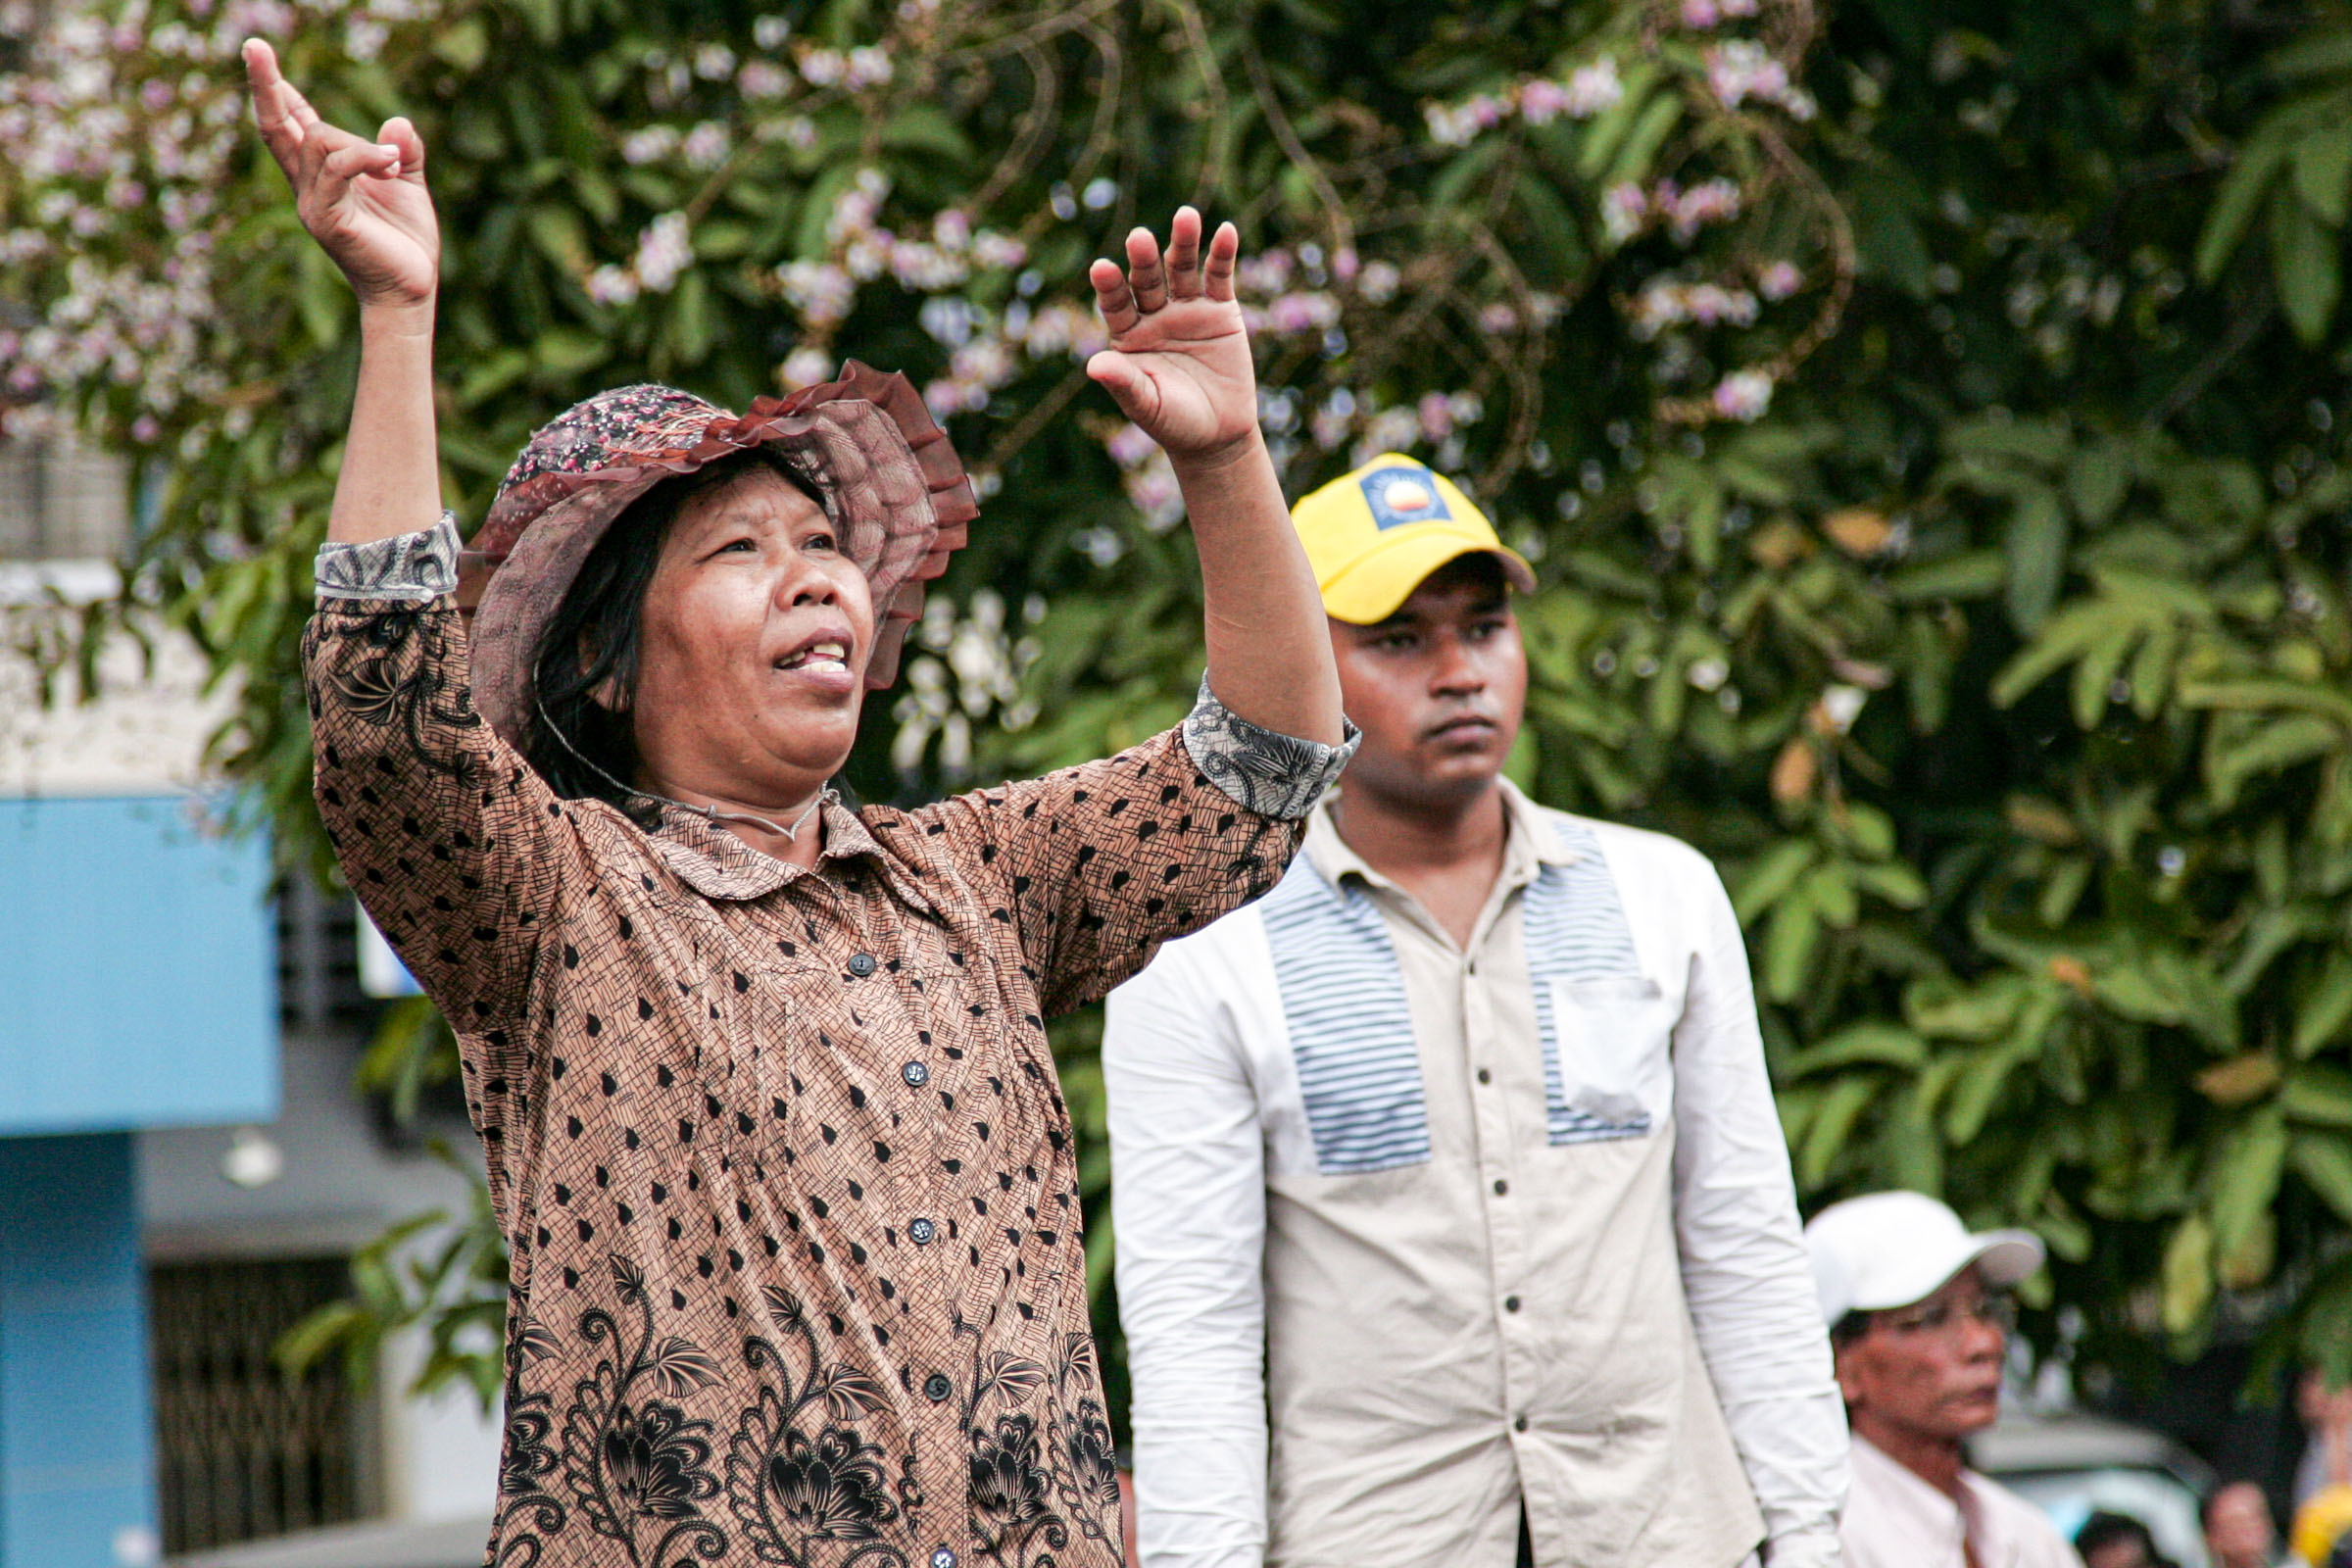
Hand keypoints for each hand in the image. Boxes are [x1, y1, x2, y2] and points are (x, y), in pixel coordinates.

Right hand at [244, 38, 437, 313]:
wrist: (411, 289)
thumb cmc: (406, 242)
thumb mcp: (407, 185)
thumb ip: (402, 152)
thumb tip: (397, 123)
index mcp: (322, 176)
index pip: (291, 126)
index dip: (278, 92)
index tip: (261, 56)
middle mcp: (307, 187)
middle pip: (276, 127)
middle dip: (266, 85)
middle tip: (253, 44)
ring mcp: (312, 203)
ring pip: (319, 140)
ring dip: (363, 142)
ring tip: (394, 163)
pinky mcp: (327, 219)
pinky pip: (338, 167)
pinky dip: (367, 155)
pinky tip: (391, 163)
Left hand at [1086, 208, 1260, 465]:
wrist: (1216, 434)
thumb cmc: (1173, 422)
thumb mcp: (1146, 405)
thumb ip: (1124, 383)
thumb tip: (1092, 366)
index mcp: (1127, 333)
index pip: (1115, 303)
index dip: (1109, 286)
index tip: (1101, 268)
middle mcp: (1153, 313)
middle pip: (1147, 279)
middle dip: (1144, 259)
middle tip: (1139, 239)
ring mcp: (1187, 307)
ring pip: (1182, 268)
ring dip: (1184, 243)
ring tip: (1186, 217)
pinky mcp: (1220, 308)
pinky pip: (1219, 276)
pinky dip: (1222, 254)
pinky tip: (1225, 231)